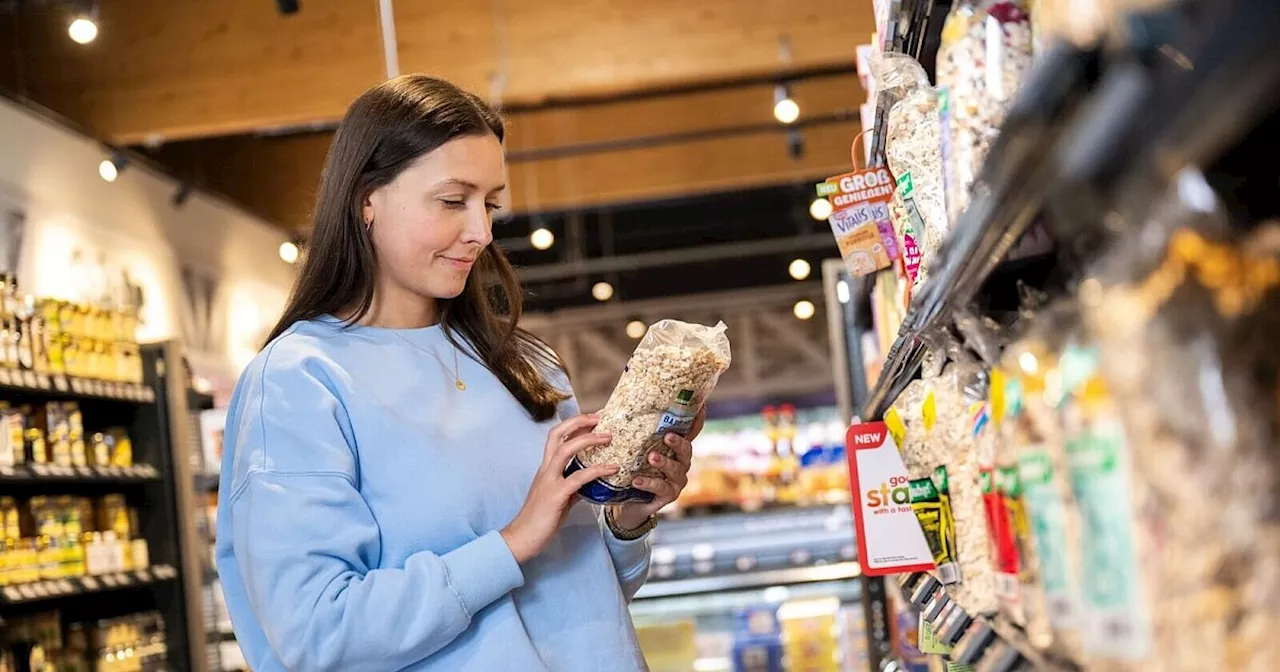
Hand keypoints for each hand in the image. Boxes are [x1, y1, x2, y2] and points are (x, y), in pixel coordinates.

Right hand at [502, 414, 617, 563]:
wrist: (523, 538)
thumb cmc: (540, 519)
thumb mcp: (559, 497)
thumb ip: (574, 487)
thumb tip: (591, 482)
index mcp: (546, 468)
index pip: (557, 437)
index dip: (574, 425)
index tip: (593, 419)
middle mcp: (545, 469)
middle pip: (557, 434)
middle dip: (578, 422)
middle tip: (600, 417)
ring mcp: (549, 480)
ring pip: (565, 449)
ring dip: (588, 439)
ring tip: (609, 436)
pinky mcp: (556, 495)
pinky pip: (578, 477)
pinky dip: (597, 470)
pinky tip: (612, 468)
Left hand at [611, 407, 704, 529]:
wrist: (627, 502)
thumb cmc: (633, 469)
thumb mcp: (634, 450)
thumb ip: (631, 433)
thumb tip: (607, 410)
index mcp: (674, 448)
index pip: (689, 432)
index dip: (697, 420)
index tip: (702, 407)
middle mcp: (680, 462)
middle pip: (686, 450)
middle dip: (678, 442)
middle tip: (667, 436)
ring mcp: (676, 480)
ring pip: (676, 469)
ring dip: (664, 463)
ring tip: (651, 457)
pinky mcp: (668, 495)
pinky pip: (662, 488)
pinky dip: (649, 483)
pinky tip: (636, 480)